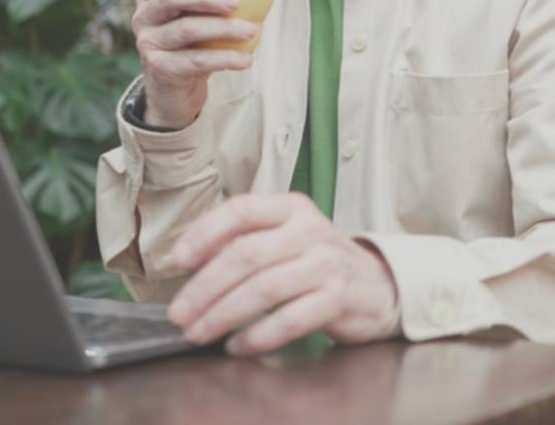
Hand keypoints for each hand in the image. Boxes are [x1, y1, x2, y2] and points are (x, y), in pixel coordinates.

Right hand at [132, 0, 257, 128]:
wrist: (177, 90)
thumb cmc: (193, 46)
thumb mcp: (198, 20)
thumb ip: (211, 4)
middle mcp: (143, 18)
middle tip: (235, 2)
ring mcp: (148, 43)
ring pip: (186, 29)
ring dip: (223, 28)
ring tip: (250, 30)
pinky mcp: (160, 68)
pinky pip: (196, 60)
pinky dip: (225, 58)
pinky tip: (245, 59)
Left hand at [166, 193, 400, 355]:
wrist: (376, 284)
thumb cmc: (317, 261)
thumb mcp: (286, 236)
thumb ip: (245, 241)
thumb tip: (190, 264)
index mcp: (292, 208)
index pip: (241, 210)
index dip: (204, 233)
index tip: (178, 260)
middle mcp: (310, 231)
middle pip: (246, 255)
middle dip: (204, 288)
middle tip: (179, 313)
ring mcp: (326, 265)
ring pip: (263, 289)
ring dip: (222, 315)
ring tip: (198, 332)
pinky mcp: (337, 299)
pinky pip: (288, 320)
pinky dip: (257, 336)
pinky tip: (236, 345)